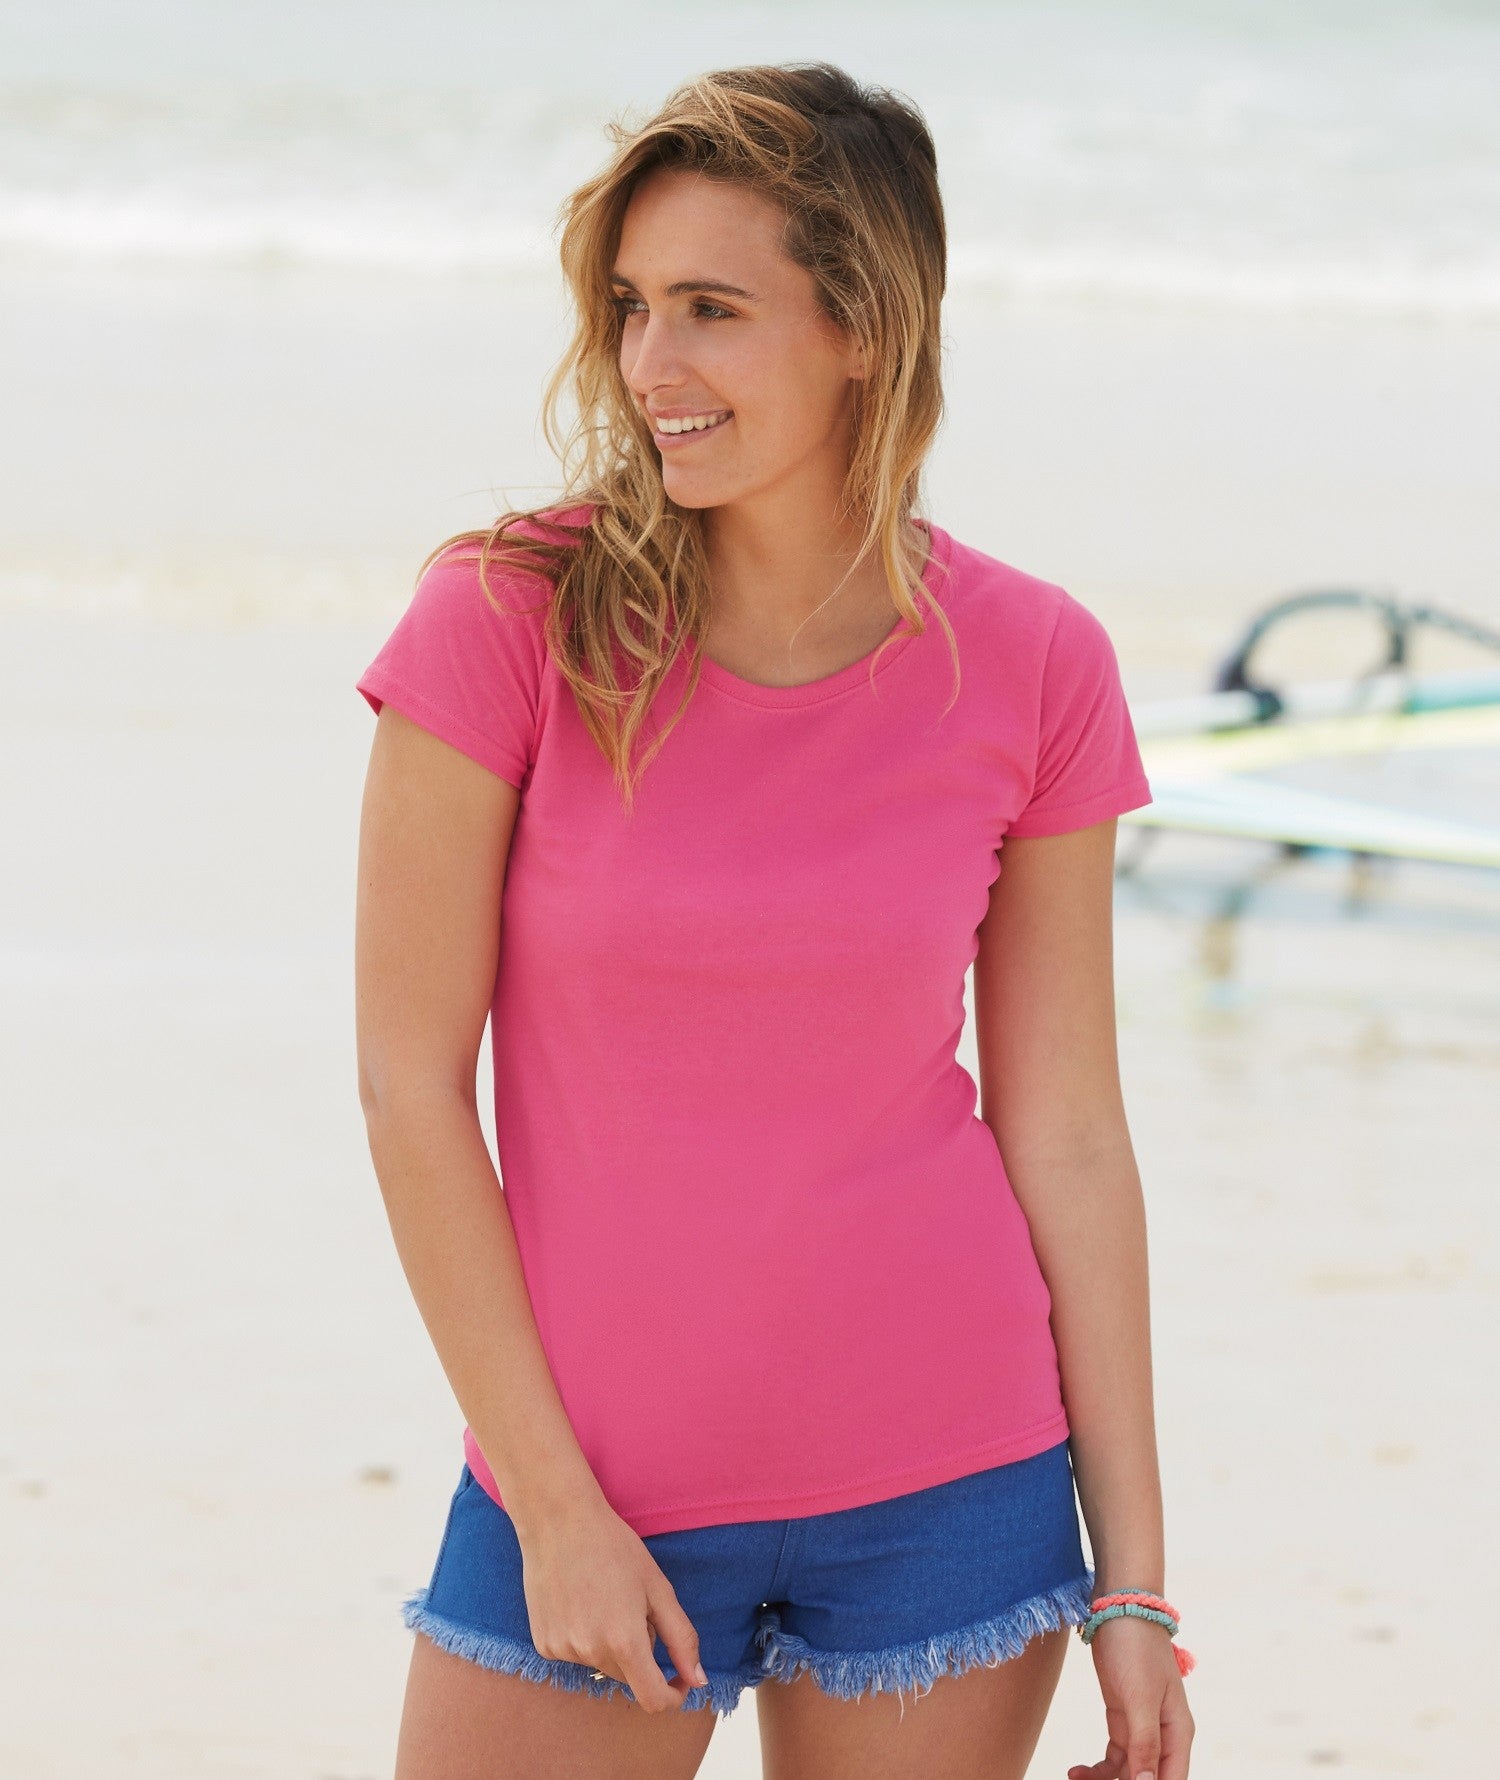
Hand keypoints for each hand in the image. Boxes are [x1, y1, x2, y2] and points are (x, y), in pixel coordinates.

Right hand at [514, 1488, 706, 1712]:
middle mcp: (591, 1653)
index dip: (672, 1694)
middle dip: (640, 1651)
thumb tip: (698, 1680)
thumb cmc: (614, 1547)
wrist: (559, 1521)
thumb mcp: (657, 1587)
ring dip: (611, 1644)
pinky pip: (575, 1654)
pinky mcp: (543, 1644)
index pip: (652, 1700)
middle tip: (634, 1605)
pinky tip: (579, 1601)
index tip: (679, 1678)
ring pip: (602, 1664)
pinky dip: (584, 1638)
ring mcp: (563, 1650)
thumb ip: (681, 1638)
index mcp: (624, 1641)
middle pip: (628, 1676)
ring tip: (603, 1598)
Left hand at [1068, 1615, 1194, 1779]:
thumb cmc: (1136, 1648)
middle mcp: (1164, 1736)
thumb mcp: (1140, 1697)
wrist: (1119, 1607)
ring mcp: (1142, 1727)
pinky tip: (1076, 1771)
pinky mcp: (1122, 1718)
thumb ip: (1145, 1744)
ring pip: (1128, 1773)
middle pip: (1149, 1779)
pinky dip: (1097, 1769)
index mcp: (1178, 1733)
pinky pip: (1114, 1758)